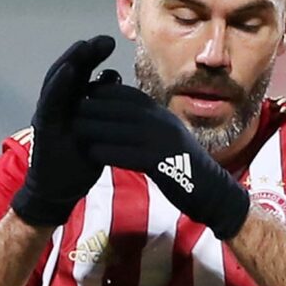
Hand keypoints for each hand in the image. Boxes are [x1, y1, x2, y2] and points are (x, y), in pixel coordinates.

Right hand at [10, 36, 116, 225]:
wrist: (61, 189)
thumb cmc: (82, 158)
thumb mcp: (99, 128)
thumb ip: (105, 105)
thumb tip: (115, 78)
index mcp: (73, 101)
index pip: (83, 72)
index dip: (94, 56)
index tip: (111, 42)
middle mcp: (59, 103)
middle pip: (71, 71)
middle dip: (86, 54)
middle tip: (104, 40)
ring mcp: (49, 112)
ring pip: (58, 81)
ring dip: (70, 62)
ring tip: (84, 46)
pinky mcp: (43, 124)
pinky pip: (50, 101)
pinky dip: (58, 84)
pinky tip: (68, 71)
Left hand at [75, 84, 249, 238]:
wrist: (214, 191)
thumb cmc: (186, 166)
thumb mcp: (168, 134)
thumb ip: (147, 122)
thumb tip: (122, 113)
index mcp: (162, 114)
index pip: (127, 95)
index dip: (102, 94)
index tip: (83, 97)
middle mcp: (162, 122)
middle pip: (120, 108)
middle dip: (94, 109)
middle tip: (71, 113)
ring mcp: (162, 141)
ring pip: (119, 128)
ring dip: (95, 129)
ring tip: (75, 132)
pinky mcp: (160, 163)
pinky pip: (127, 153)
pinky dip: (107, 152)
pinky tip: (91, 154)